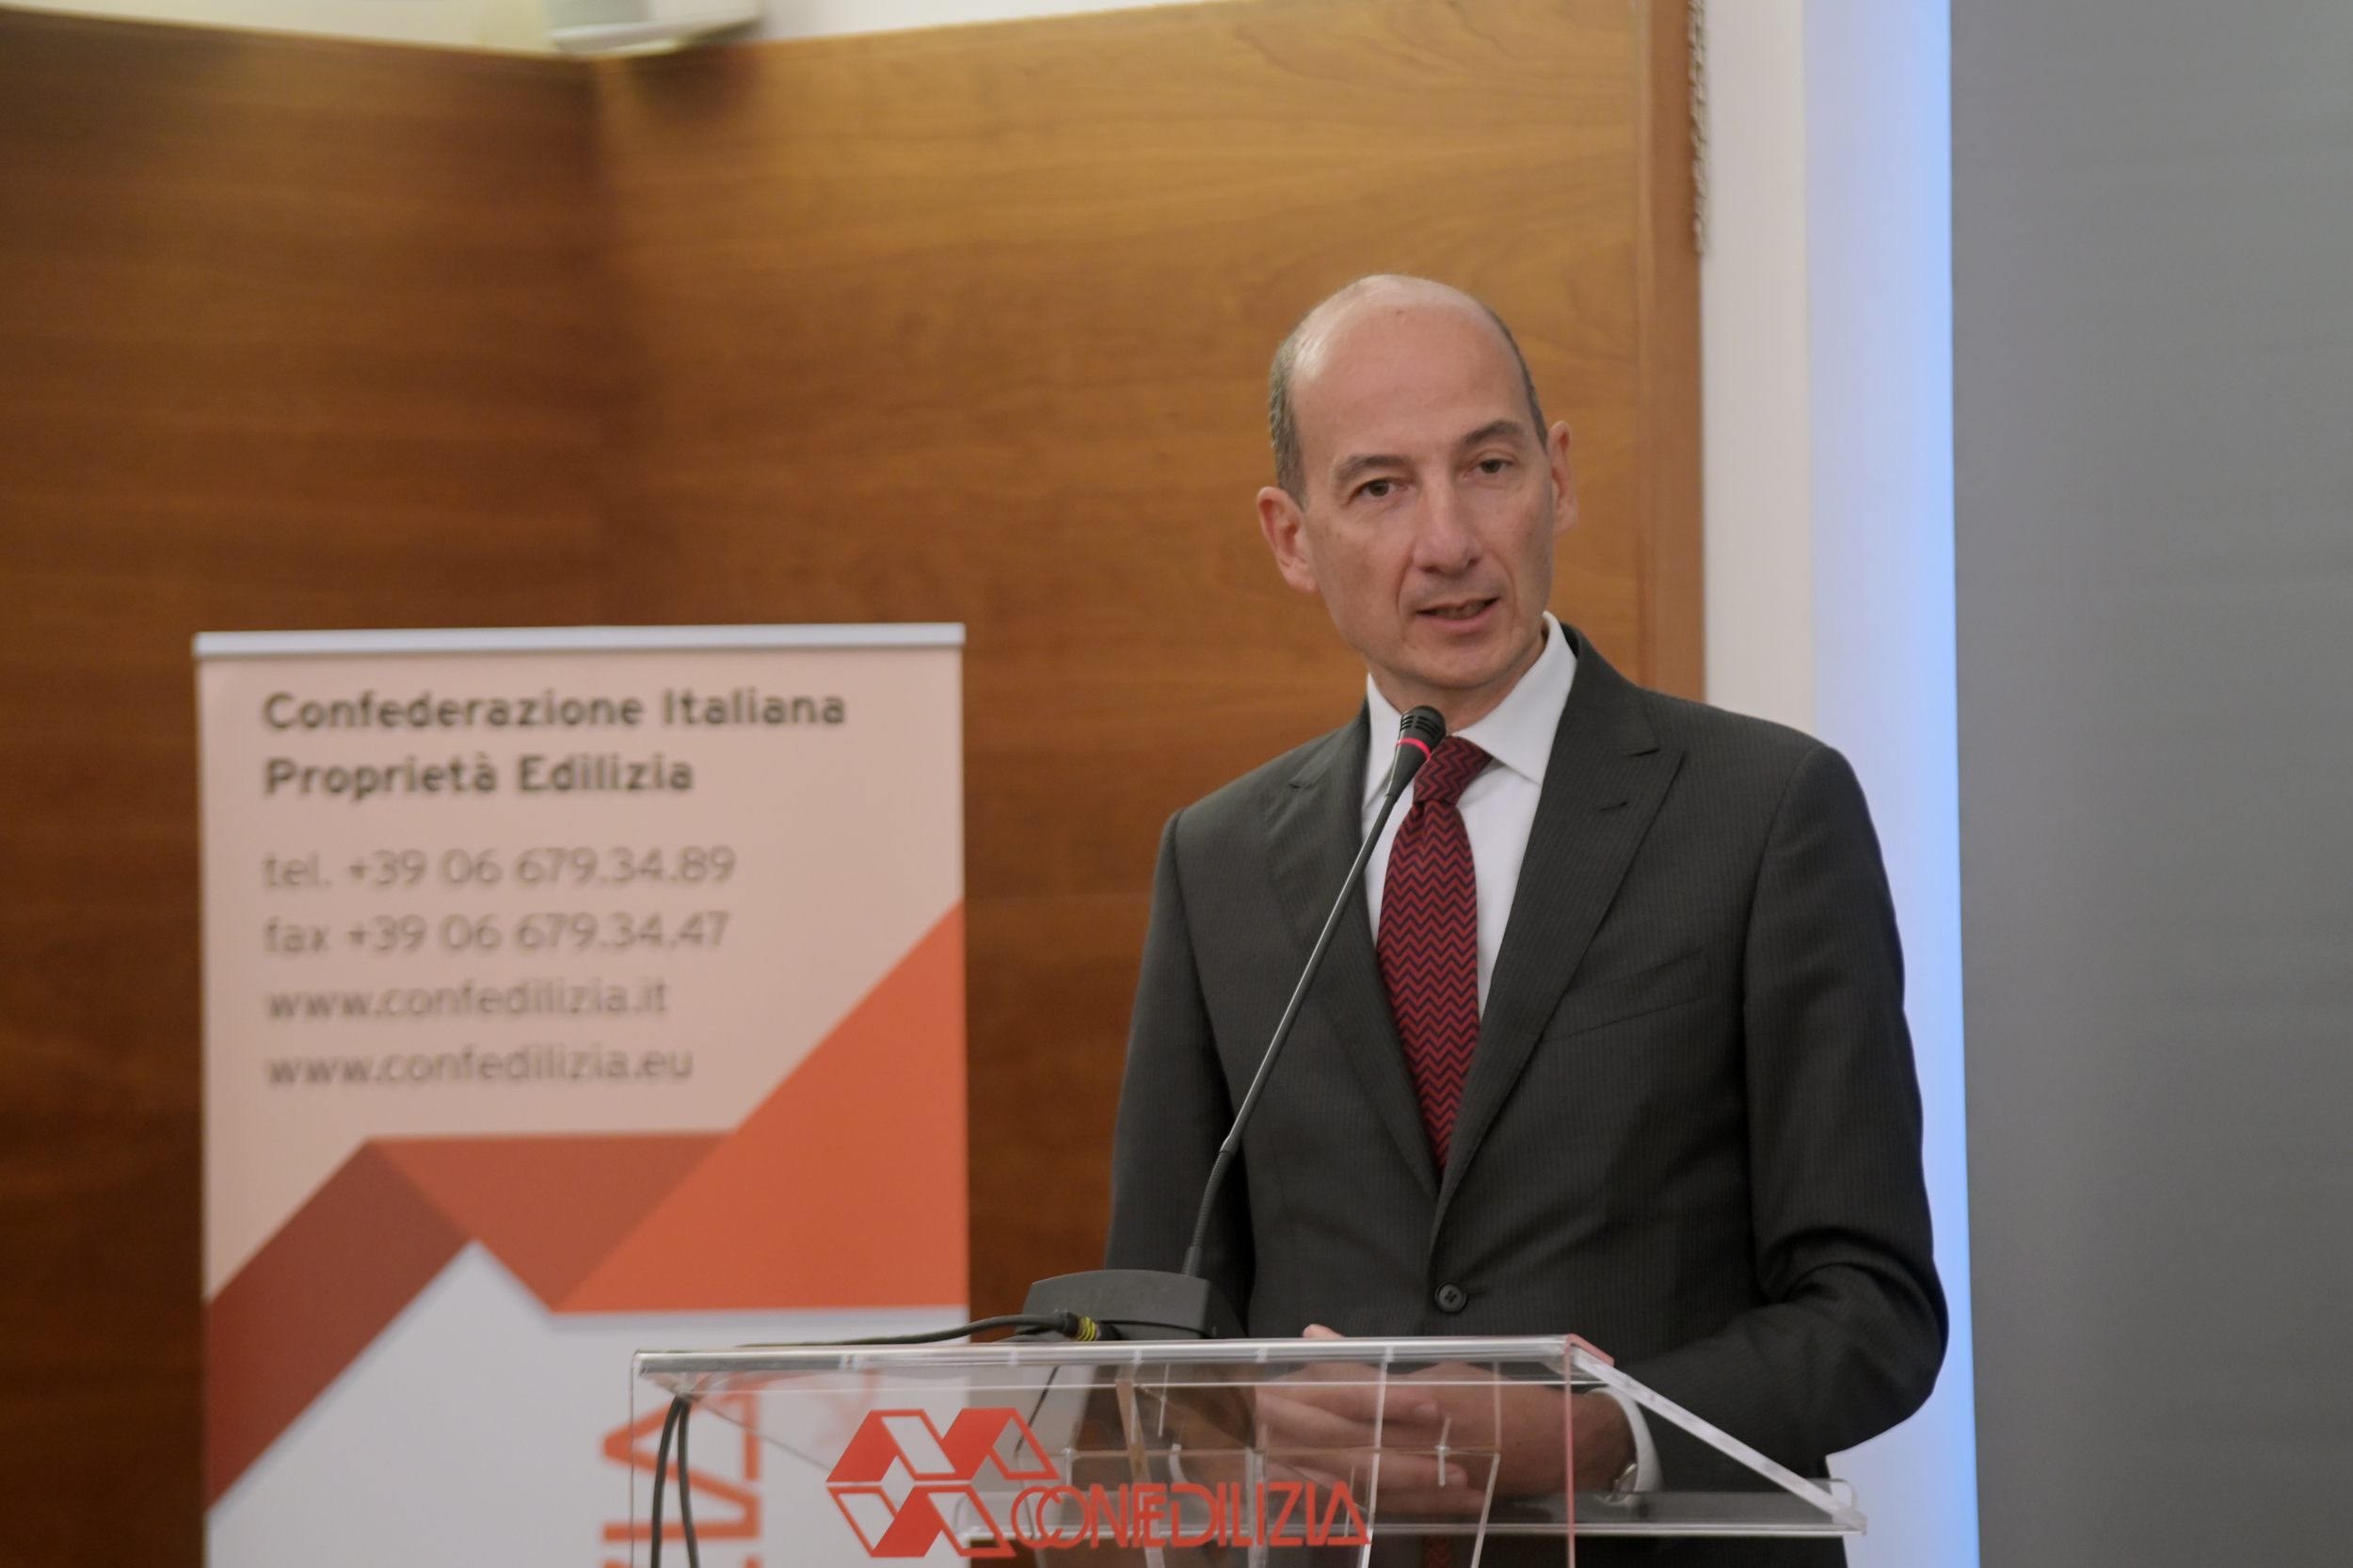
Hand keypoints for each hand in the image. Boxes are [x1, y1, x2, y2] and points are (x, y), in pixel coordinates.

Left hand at [1247, 1326, 1635, 1514]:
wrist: (1552, 1444)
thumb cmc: (1493, 1398)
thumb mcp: (1434, 1368)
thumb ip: (1370, 1363)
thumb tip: (1314, 1338)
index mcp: (1406, 1397)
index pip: (1334, 1395)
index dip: (1289, 1395)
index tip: (1251, 1390)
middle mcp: (1409, 1435)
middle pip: (1333, 1437)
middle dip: (1285, 1436)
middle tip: (1241, 1429)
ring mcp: (1415, 1473)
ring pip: (1347, 1475)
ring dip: (1300, 1469)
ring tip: (1259, 1463)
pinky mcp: (1419, 1502)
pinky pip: (1369, 1503)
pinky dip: (1332, 1497)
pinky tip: (1302, 1492)